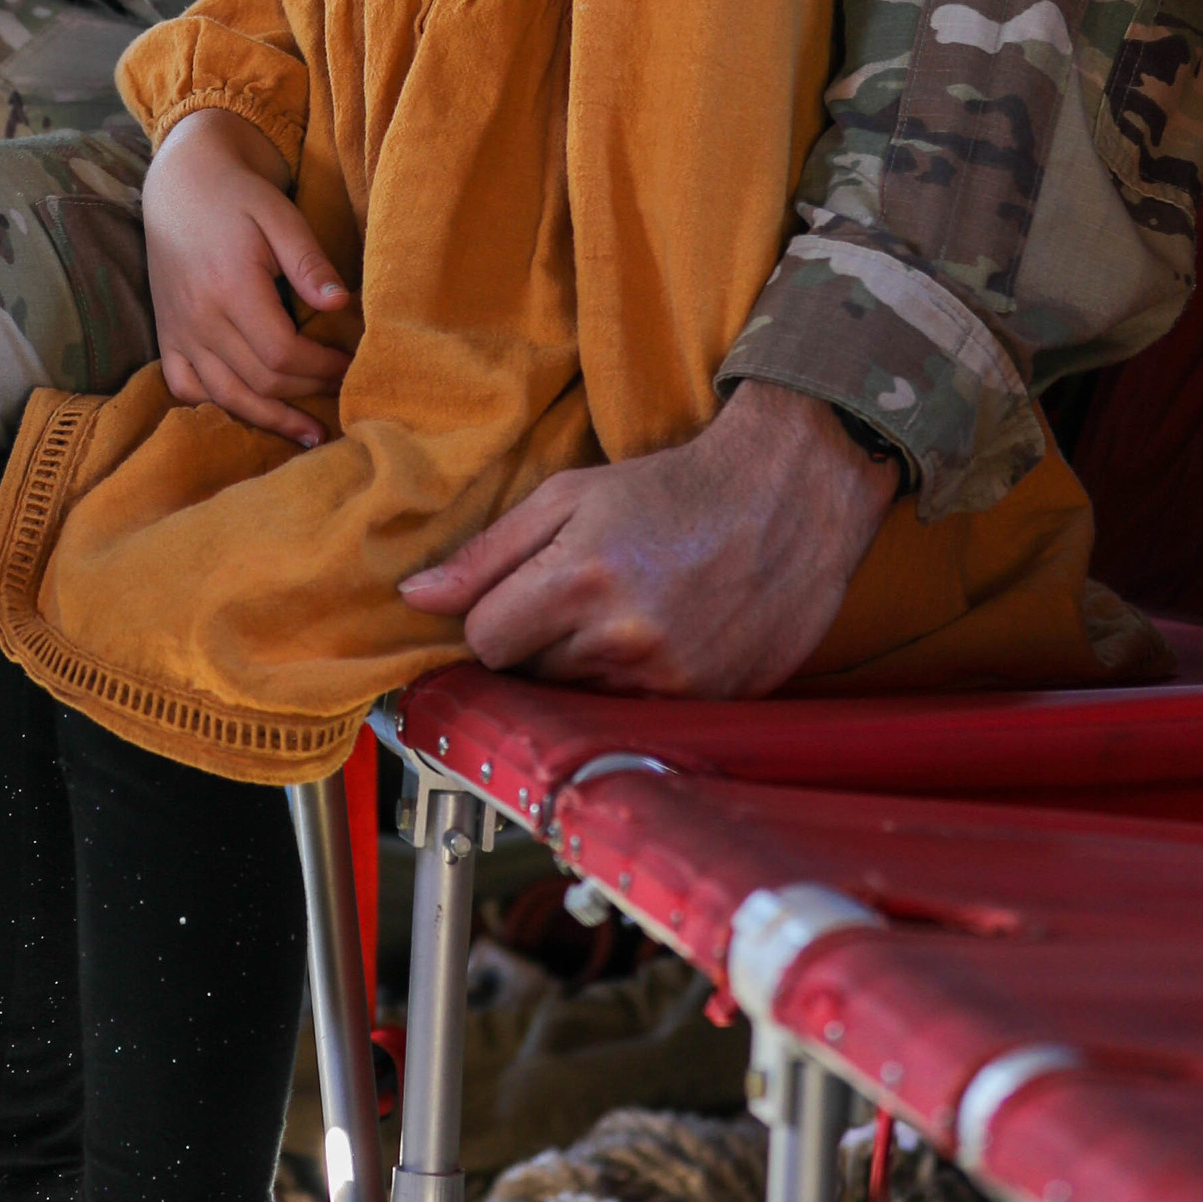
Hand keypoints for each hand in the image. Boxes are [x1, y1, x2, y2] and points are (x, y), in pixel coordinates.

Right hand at [142, 109, 353, 446]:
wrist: (180, 184)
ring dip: (269, 419)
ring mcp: (178, 330)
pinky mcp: (167, 335)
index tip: (350, 367)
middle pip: (260, 379)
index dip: (321, 368)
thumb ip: (309, 262)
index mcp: (230, 287)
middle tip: (341, 393)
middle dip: (306, 393)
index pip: (282, 352)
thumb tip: (341, 304)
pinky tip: (248, 414)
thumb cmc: (239, 196)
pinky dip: (216, 407)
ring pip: (226, 394)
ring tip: (308, 434)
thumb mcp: (280, 215)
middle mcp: (199, 317)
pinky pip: (185, 388)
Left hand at [395, 381, 897, 695]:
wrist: (787, 498)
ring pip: (579, 699)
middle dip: (540, 641)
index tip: (519, 596)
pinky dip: (635, 684)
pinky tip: (661, 637)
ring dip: (587, 667)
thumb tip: (415, 597)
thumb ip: (486, 552)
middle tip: (582, 596)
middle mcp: (623, 640)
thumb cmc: (675, 488)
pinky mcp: (707, 703)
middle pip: (530, 675)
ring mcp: (669, 680)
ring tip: (626, 612)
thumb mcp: (569, 495)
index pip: (485, 641)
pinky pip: (635, 713)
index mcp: (579, 579)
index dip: (492, 618)